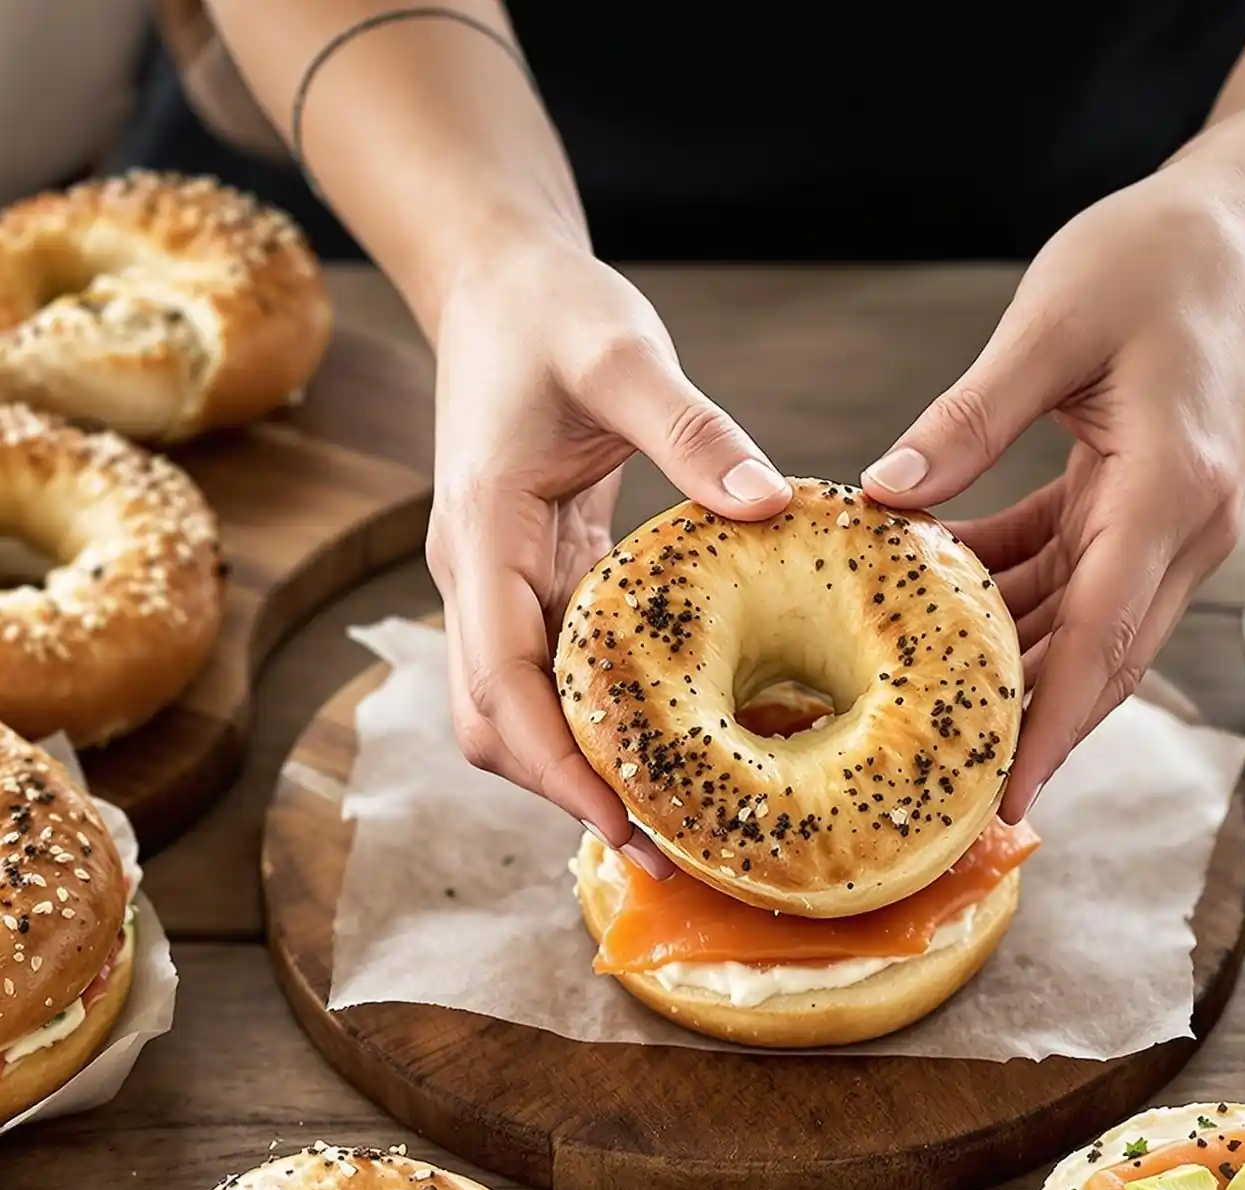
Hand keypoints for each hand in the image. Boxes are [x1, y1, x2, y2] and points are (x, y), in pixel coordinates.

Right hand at [426, 236, 791, 865]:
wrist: (498, 282)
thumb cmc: (550, 309)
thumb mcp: (622, 350)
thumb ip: (691, 426)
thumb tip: (769, 503)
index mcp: (481, 533)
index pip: (498, 679)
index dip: (554, 763)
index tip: (620, 821)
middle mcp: (475, 577)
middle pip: (495, 726)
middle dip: (565, 794)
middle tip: (669, 851)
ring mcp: (499, 588)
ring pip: (519, 715)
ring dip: (580, 772)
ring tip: (677, 821)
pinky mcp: (534, 585)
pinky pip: (556, 680)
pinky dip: (601, 725)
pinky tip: (673, 751)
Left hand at [862, 168, 1244, 819]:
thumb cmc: (1162, 256)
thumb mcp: (1054, 324)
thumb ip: (969, 417)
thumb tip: (885, 496)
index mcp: (1171, 493)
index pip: (1102, 641)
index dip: (1049, 727)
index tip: (1003, 797)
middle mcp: (1183, 530)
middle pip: (1096, 661)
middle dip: (1026, 732)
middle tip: (944, 794)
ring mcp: (1169, 525)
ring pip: (1081, 628)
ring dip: (1011, 667)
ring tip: (924, 716)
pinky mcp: (1146, 506)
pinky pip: (1073, 576)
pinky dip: (1012, 595)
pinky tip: (936, 600)